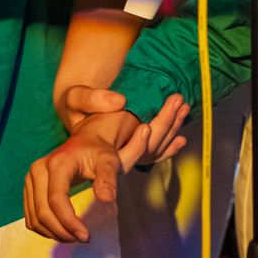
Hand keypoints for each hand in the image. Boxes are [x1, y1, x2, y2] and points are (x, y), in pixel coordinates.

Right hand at [23, 94, 185, 241]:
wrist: (86, 141)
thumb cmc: (99, 152)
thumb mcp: (109, 161)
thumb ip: (109, 178)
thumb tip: (106, 199)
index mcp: (58, 162)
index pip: (56, 199)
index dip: (69, 222)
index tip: (86, 235)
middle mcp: (38, 169)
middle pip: (43, 211)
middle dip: (62, 231)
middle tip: (82, 239)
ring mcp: (30, 178)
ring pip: (34, 217)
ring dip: (53, 233)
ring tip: (74, 236)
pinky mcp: (29, 187)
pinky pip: (31, 216)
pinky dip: (45, 229)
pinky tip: (62, 230)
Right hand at [58, 86, 189, 162]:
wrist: (75, 118)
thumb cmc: (74, 108)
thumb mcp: (75, 99)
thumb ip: (92, 99)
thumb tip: (120, 101)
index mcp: (99, 150)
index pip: (120, 155)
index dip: (136, 144)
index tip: (146, 126)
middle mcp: (116, 158)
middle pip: (145, 147)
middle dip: (164, 123)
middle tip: (177, 102)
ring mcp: (127, 157)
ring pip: (153, 149)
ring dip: (171, 129)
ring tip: (183, 108)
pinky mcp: (133, 153)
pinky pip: (154, 153)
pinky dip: (169, 147)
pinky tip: (181, 140)